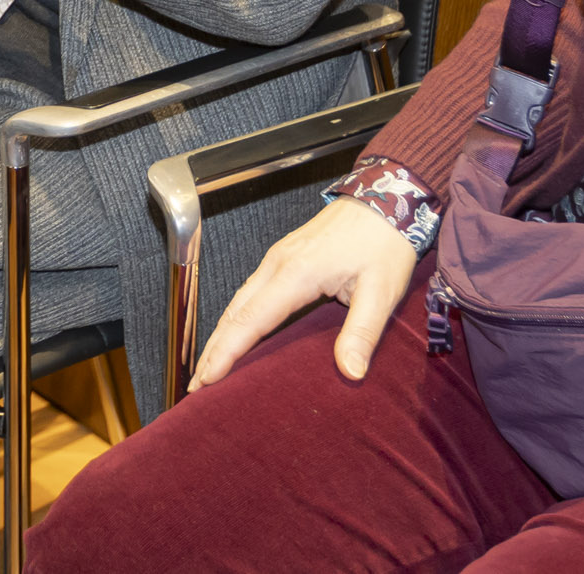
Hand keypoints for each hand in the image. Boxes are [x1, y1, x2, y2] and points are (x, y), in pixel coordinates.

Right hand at [193, 196, 416, 387]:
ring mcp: (277, 258)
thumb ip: (362, 333)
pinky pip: (249, 292)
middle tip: (197, 385)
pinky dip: (235, 318)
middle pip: (234, 313)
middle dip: (213, 350)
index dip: (227, 352)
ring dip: (221, 334)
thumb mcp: (381, 291)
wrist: (386, 198)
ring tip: (208, 366)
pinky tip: (235, 333)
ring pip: (238, 302)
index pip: (251, 320)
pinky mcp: (283, 258)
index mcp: (296, 273)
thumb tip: (351, 373)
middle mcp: (278, 264)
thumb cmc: (384, 242)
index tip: (208, 379)